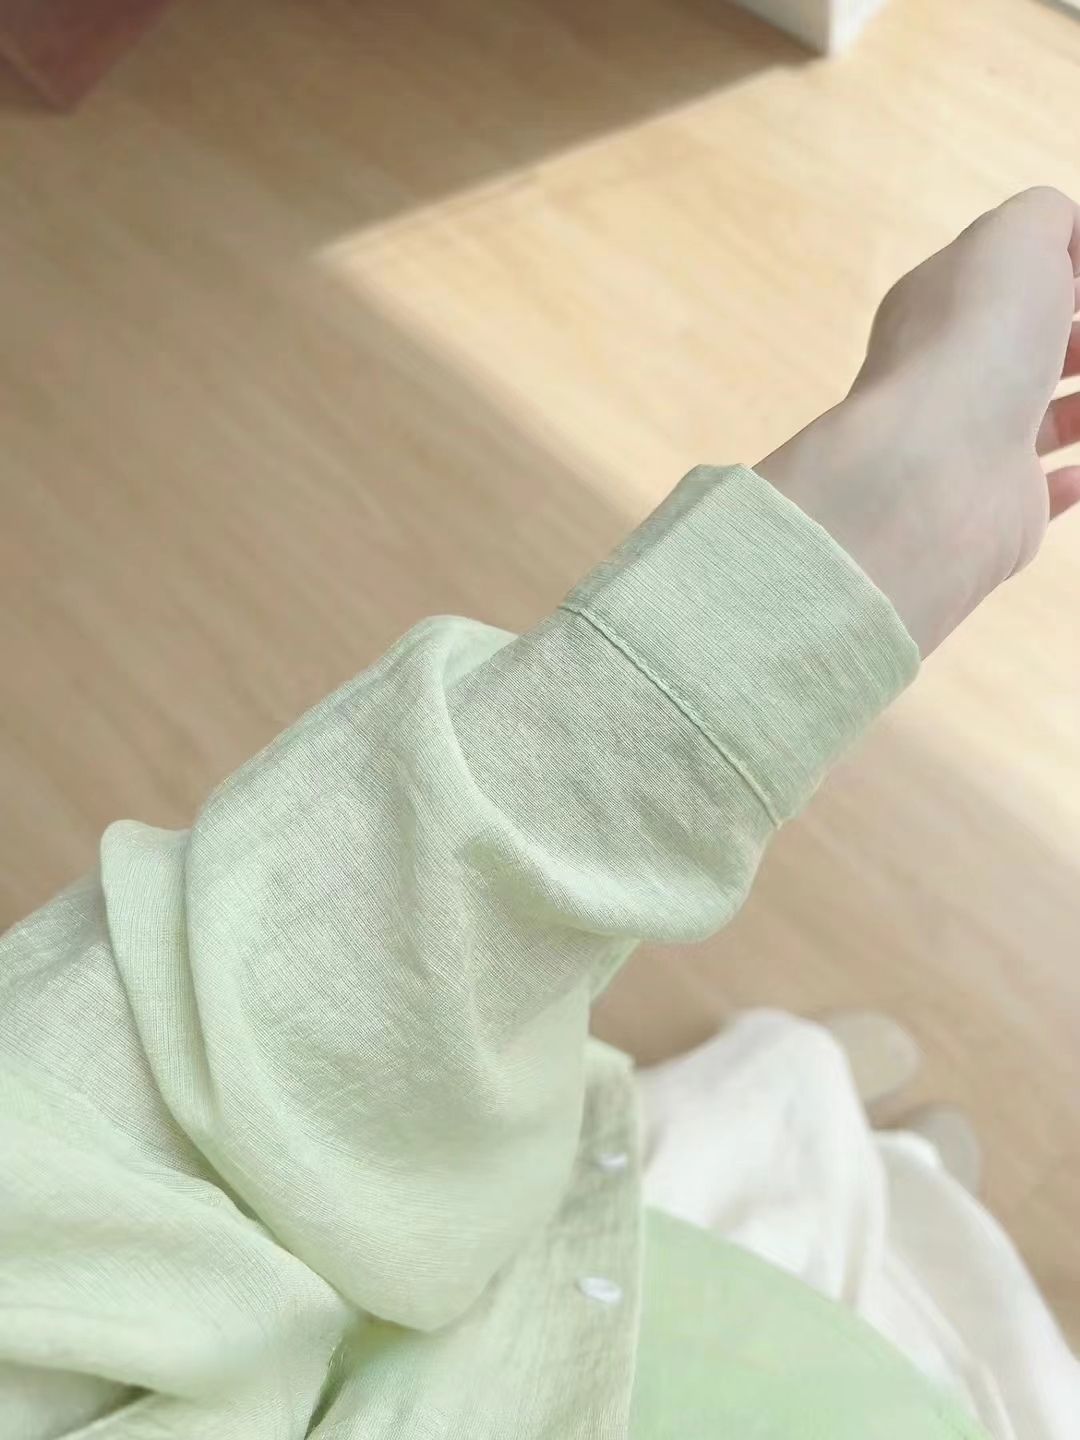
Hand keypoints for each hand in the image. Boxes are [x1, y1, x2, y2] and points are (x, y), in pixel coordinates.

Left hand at [757, 187, 1079, 653]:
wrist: (935, 474)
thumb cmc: (976, 342)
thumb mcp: (1013, 238)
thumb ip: (1044, 220)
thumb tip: (1067, 235)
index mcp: (938, 309)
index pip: (1005, 280)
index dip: (1062, 270)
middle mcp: (946, 378)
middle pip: (1023, 351)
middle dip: (1072, 342)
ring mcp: (967, 450)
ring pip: (1037, 420)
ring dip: (1079, 405)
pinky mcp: (995, 513)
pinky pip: (1037, 494)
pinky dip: (1067, 479)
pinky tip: (1079, 470)